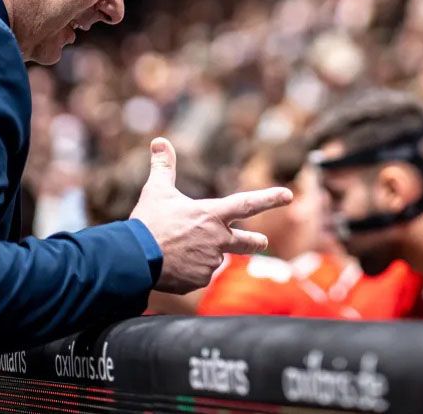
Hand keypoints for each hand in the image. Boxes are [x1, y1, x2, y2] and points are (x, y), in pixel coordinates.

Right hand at [130, 137, 291, 293]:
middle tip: (261, 241)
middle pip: (250, 243)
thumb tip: (160, 141)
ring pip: (216, 259)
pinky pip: (199, 276)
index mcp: (213, 215)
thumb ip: (163, 166)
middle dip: (256, 242)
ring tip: (180, 251)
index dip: (270, 198)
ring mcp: (211, 263)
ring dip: (206, 255)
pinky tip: (173, 267)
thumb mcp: (156, 191)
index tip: (288, 195)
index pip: (248, 204)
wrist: (134, 259)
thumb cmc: (148, 222)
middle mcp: (219, 240)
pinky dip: (190, 272)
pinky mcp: (199, 282)